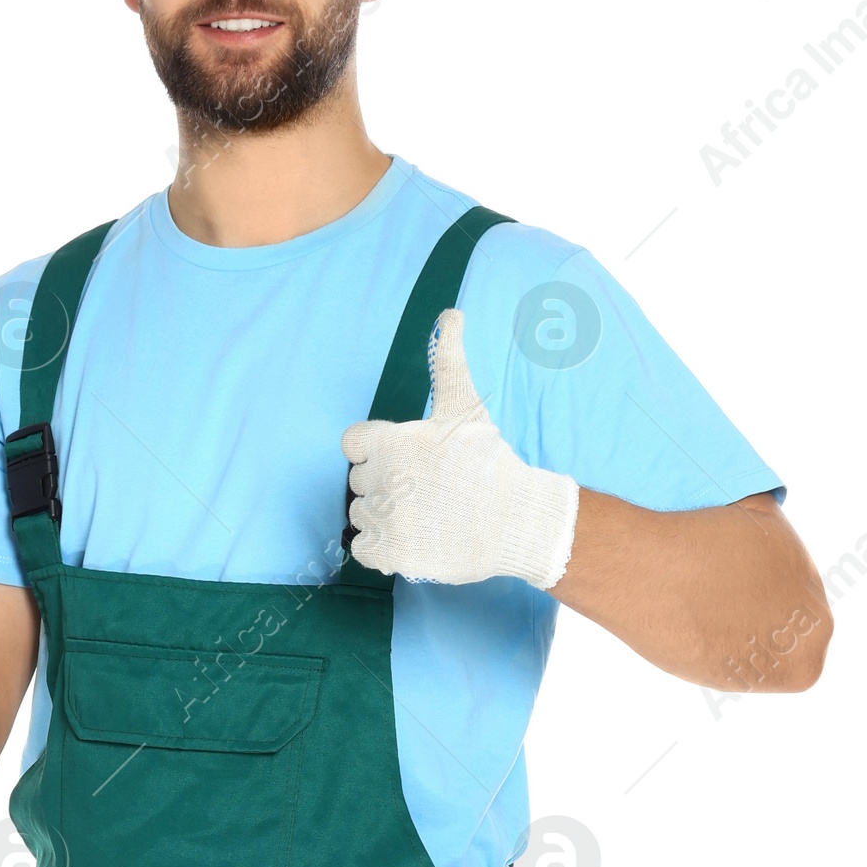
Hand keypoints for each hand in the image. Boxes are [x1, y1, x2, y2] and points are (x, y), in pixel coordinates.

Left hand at [341, 310, 578, 589]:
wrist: (514, 519)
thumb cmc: (488, 460)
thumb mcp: (464, 405)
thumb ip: (448, 359)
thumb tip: (451, 313)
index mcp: (389, 441)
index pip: (352, 444)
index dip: (375, 451)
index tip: (405, 459)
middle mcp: (380, 479)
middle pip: (358, 480)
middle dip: (384, 483)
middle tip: (424, 488)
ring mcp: (384, 519)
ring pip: (360, 515)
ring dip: (383, 516)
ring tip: (421, 514)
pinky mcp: (390, 554)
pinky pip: (362, 549)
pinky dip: (380, 547)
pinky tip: (411, 537)